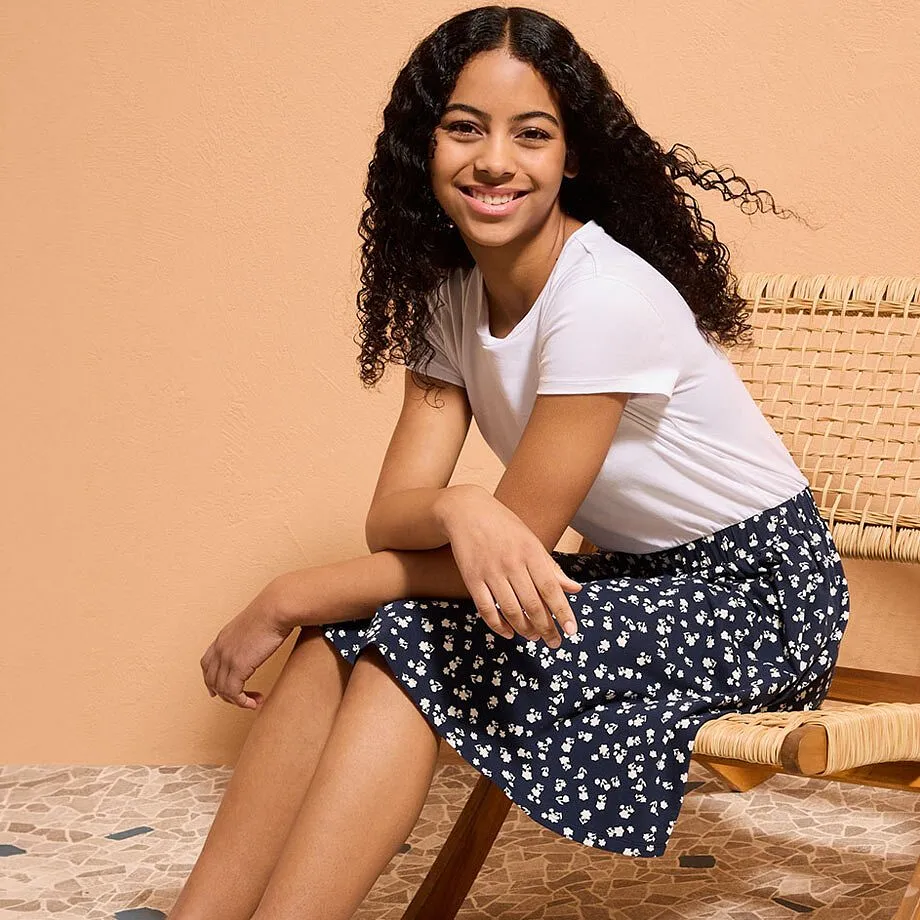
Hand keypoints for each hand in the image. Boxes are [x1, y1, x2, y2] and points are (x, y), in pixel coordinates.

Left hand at [200, 577, 295, 709]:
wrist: (276, 608)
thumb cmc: (273, 611)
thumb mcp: (254, 623)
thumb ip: (252, 634)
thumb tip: (264, 638)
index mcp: (223, 637)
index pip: (207, 663)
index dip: (210, 680)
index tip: (218, 691)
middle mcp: (221, 648)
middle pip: (211, 680)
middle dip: (223, 694)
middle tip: (239, 700)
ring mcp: (227, 657)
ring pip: (222, 690)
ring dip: (237, 700)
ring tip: (253, 702)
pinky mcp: (239, 666)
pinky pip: (234, 692)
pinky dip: (242, 702)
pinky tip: (255, 702)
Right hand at [436, 486, 583, 647]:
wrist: (466, 511)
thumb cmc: (503, 526)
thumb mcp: (531, 540)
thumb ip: (551, 567)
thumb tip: (575, 589)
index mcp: (531, 552)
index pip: (551, 588)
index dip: (562, 612)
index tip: (571, 631)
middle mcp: (512, 563)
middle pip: (533, 604)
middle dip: (546, 628)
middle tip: (554, 643)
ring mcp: (490, 572)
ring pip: (511, 610)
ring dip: (525, 629)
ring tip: (534, 637)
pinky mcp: (471, 579)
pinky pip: (486, 609)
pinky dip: (498, 625)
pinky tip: (509, 632)